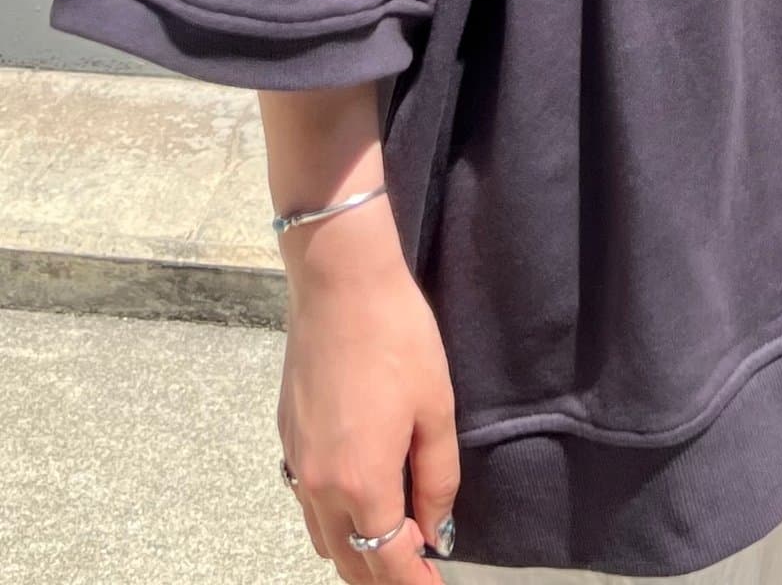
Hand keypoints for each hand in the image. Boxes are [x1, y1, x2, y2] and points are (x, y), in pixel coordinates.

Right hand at [278, 233, 458, 582]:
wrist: (339, 284)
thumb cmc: (397, 338)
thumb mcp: (435, 408)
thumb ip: (437, 478)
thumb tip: (435, 528)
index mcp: (362, 482)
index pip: (386, 561)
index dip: (413, 584)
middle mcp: (320, 485)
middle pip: (348, 560)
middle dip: (382, 574)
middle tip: (417, 566)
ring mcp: (297, 462)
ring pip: (322, 535)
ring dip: (354, 549)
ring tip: (393, 536)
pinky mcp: (286, 437)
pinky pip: (307, 500)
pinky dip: (333, 516)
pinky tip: (360, 494)